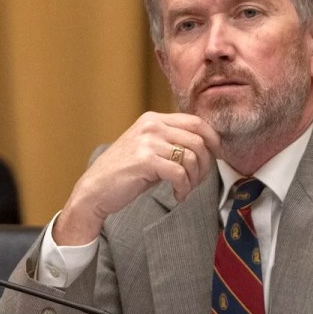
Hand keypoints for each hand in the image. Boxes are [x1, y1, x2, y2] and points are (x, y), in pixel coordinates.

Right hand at [54, 112, 221, 244]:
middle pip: (198, 140)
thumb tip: (208, 147)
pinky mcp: (145, 160)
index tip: (218, 156)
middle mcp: (151, 125)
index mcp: (154, 119)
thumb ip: (172, 142)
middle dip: (205, 164)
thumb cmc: (125, 173)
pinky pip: (180, 173)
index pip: (196, 122)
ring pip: (191, 157)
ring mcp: (147, 141)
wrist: (94, 190)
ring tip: (185, 189)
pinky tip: (177, 195)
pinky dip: (184, 188)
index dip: (213, 139)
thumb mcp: (149, 149)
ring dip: (194, 179)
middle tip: (197, 181)